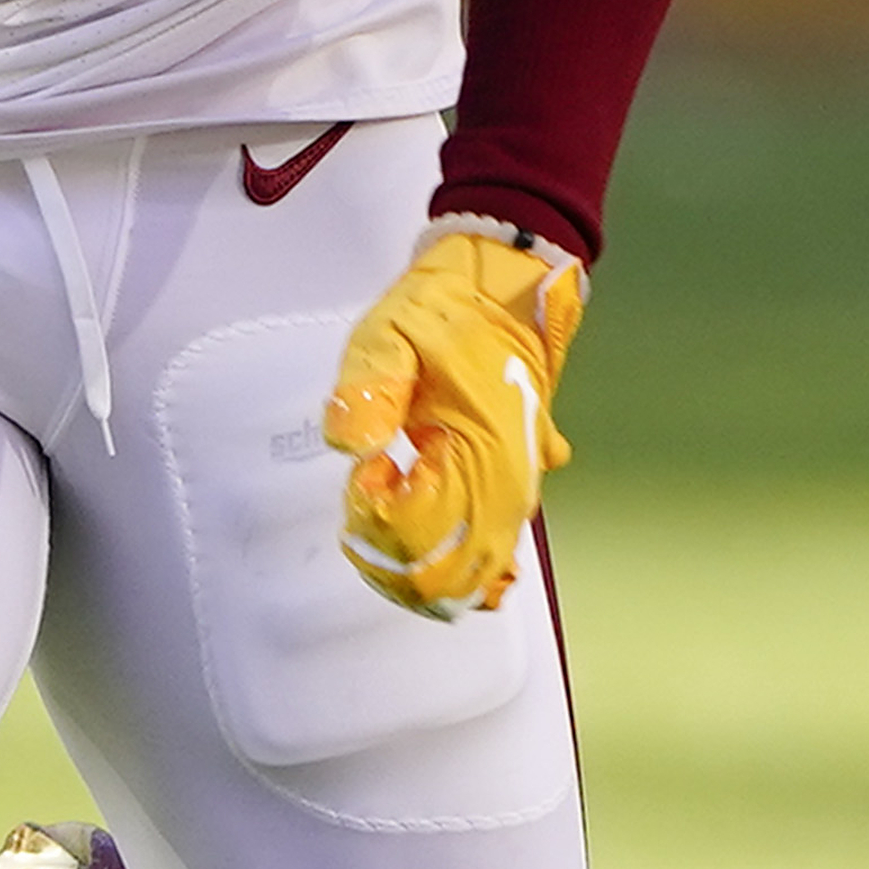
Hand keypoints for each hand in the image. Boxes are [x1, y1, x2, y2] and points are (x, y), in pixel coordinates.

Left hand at [322, 228, 585, 620]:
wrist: (502, 291)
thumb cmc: (443, 314)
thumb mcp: (391, 333)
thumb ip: (370, 386)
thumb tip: (351, 442)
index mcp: (483, 448)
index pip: (422, 529)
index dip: (377, 517)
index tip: (364, 476)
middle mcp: (508, 484)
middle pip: (448, 571)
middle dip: (390, 561)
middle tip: (363, 509)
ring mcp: (517, 494)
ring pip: (474, 576)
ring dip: (419, 576)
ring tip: (379, 536)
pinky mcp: (514, 495)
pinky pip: (495, 560)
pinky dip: (458, 576)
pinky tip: (419, 564)